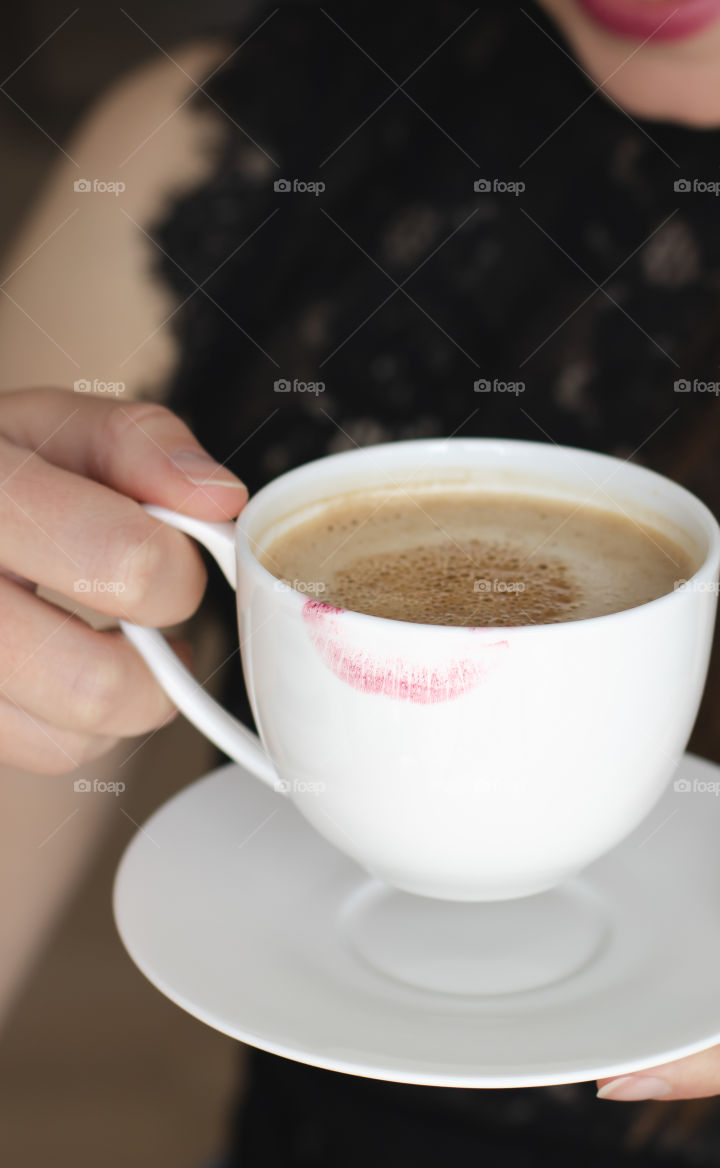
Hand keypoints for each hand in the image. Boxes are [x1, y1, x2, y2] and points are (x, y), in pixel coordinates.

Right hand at [0, 388, 246, 772]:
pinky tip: (67, 663)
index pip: (125, 565)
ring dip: (126, 695)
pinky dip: (80, 724)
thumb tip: (219, 498)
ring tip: (110, 636)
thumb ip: (144, 446)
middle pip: (97, 683)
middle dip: (158, 651)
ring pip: (71, 739)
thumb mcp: (54, 425)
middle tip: (147, 607)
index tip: (172, 551)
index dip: (177, 566)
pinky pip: (43, 752)